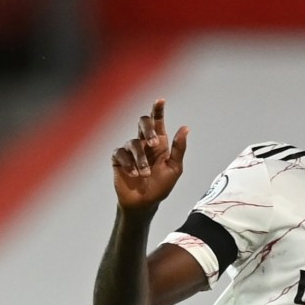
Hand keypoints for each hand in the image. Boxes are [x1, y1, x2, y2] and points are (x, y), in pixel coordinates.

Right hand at [111, 99, 187, 213]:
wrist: (144, 203)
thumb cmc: (161, 187)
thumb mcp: (174, 169)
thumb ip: (179, 149)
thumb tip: (185, 128)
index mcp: (159, 143)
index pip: (158, 122)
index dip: (158, 110)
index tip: (161, 100)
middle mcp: (144, 143)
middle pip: (143, 123)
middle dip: (148, 129)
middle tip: (155, 143)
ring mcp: (130, 150)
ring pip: (134, 143)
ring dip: (141, 159)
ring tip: (145, 174)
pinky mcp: (119, 159)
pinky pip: (121, 153)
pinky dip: (129, 164)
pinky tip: (134, 174)